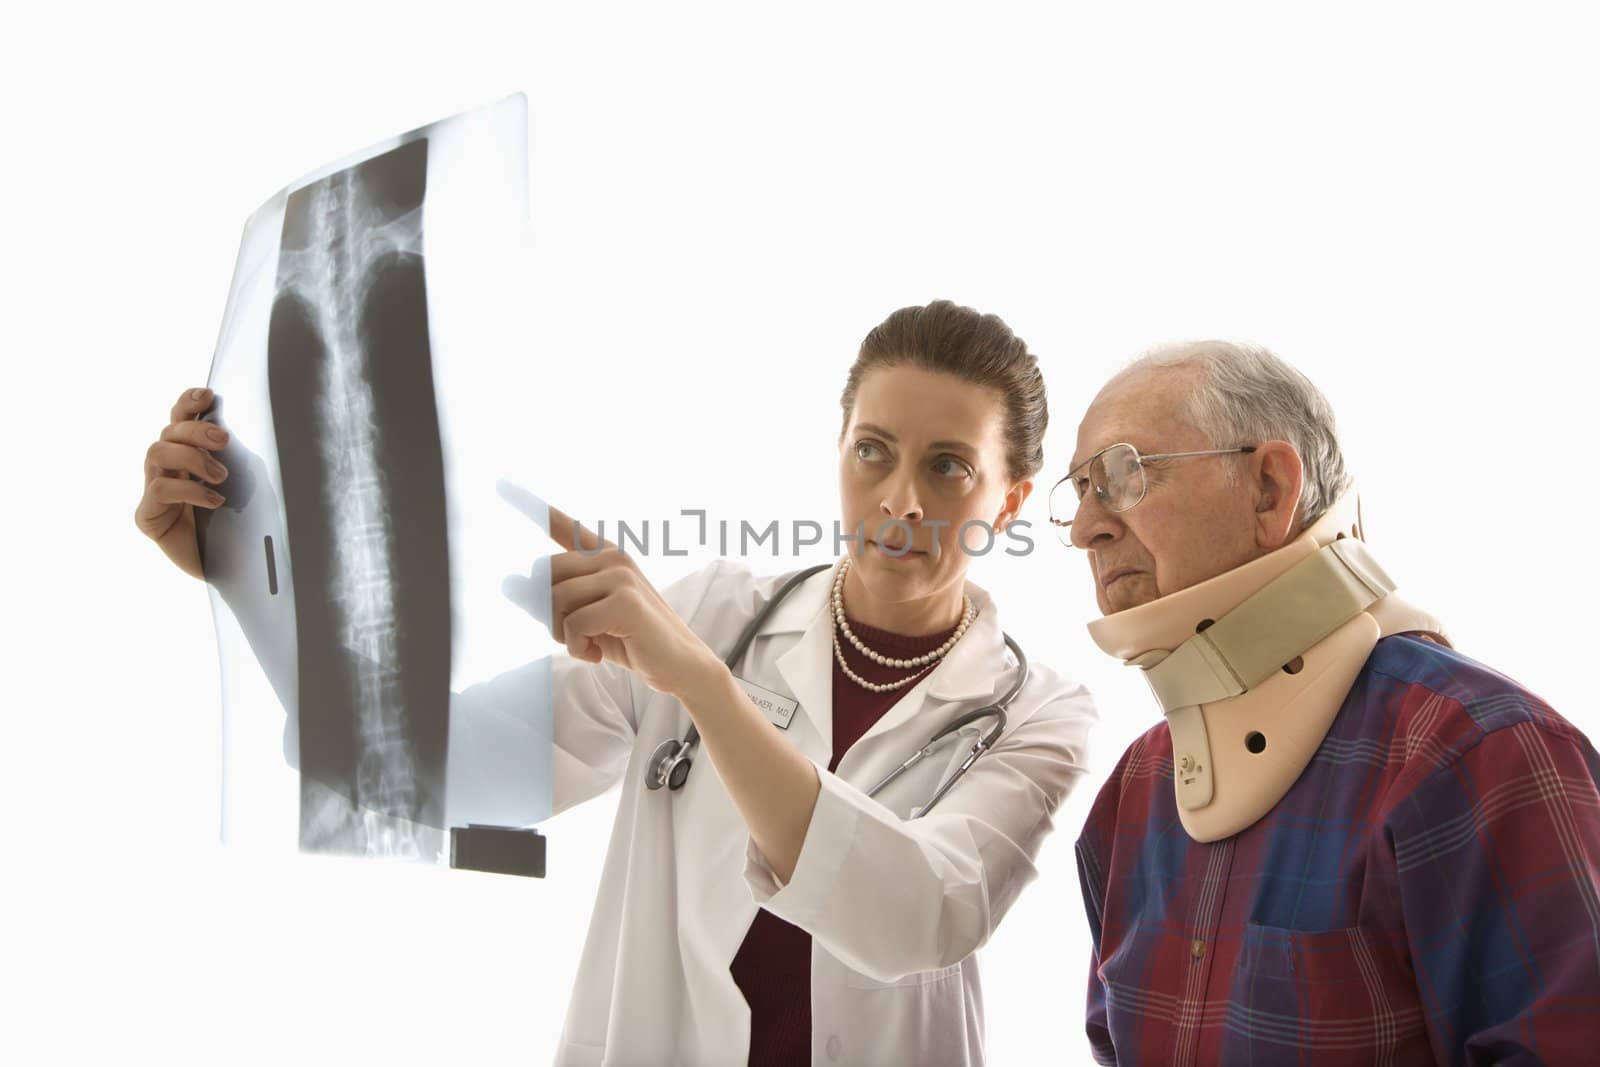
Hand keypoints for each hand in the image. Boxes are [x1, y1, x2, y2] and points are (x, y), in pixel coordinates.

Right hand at [135, 387, 229, 579]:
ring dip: (191, 458)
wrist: (236, 570)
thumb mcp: (246, 485)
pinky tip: (213, 501)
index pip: (180, 420)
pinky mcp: (148, 516)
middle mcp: (166, 470)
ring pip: (157, 453)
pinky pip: (159, 490)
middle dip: (195, 430)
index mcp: (188, 457)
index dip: (188, 403)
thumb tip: (256, 428)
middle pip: (168, 432)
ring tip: (221, 475)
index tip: (208, 395)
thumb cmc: (241, 524)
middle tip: (224, 440)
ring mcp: (153, 492)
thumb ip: (239, 458)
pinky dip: (189, 490)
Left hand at [497, 482, 723, 698]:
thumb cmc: (628, 637)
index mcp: (603, 555)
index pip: (561, 525)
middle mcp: (612, 557)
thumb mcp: (582, 617)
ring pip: (556, 599)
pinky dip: (578, 647)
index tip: (498, 483)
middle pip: (544, 574)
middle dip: (548, 612)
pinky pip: (574, 623)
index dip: (529, 504)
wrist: (677, 664)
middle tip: (575, 635)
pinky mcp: (626, 602)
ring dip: (563, 634)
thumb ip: (548, 600)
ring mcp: (621, 576)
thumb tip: (507, 583)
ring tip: (589, 644)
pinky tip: (597, 654)